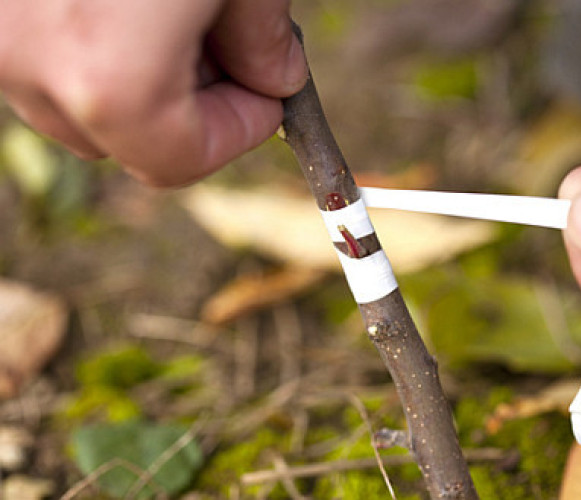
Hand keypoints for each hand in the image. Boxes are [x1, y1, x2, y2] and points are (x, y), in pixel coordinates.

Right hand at [0, 0, 306, 186]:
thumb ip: (265, 38)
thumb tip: (276, 80)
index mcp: (111, 83)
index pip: (184, 161)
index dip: (239, 133)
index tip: (267, 96)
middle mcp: (30, 72)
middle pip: (128, 142)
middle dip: (192, 107)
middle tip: (227, 50)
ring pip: (77, 102)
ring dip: (137, 79)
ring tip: (173, 17)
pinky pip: (42, 58)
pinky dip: (89, 47)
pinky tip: (127, 4)